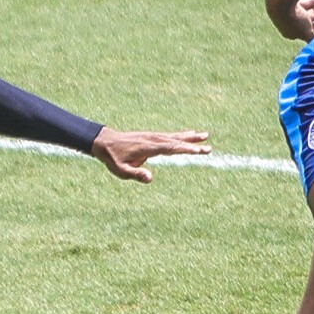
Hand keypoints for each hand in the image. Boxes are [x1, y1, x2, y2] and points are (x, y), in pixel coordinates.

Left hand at [90, 126, 210, 182]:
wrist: (104, 142)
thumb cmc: (113, 158)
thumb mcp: (121, 171)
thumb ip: (135, 174)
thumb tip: (150, 178)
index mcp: (148, 147)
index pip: (171, 148)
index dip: (185, 150)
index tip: (199, 152)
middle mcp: (153, 139)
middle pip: (176, 141)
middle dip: (193, 144)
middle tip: (209, 147)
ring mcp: (153, 136)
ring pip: (174, 136)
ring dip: (190, 137)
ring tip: (205, 135)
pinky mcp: (151, 136)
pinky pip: (169, 136)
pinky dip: (181, 136)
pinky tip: (188, 136)